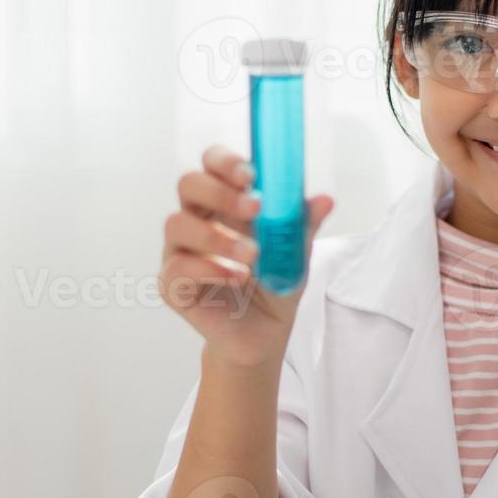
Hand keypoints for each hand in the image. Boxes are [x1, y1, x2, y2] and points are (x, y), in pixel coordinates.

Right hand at [159, 145, 333, 368]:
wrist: (264, 336)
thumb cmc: (273, 285)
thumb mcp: (296, 254)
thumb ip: (302, 226)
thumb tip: (325, 200)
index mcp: (222, 202)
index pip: (212, 165)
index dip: (226, 161)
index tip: (251, 175)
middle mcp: (196, 220)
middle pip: (188, 184)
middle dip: (220, 192)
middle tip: (254, 207)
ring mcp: (179, 251)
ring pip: (177, 225)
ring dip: (217, 236)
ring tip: (253, 255)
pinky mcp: (172, 285)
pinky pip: (177, 267)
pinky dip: (210, 269)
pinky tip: (237, 277)